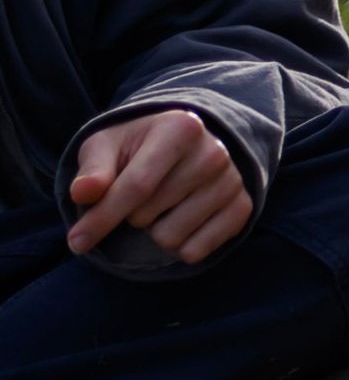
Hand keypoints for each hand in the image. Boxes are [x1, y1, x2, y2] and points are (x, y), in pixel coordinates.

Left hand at [67, 111, 253, 264]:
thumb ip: (94, 170)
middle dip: (131, 215)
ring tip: (162, 207)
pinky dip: (178, 246)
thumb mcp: (107, 147)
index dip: (101, 218)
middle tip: (141, 195)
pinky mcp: (242, 207)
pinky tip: (181, 220)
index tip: (76, 242)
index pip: (136, 186)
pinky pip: (196, 252)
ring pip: (170, 239)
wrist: (185, 144)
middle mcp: (214, 152)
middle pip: (147, 216)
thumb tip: (82, 193)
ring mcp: (232, 181)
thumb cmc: (137, 147)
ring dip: (154, 231)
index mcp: (180, 128)